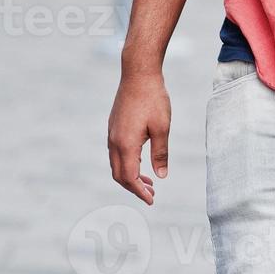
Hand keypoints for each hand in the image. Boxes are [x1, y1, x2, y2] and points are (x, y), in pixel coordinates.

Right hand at [107, 68, 170, 204]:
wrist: (138, 74)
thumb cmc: (153, 99)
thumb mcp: (162, 127)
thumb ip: (160, 153)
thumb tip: (161, 176)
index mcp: (126, 144)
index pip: (130, 178)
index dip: (140, 192)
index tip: (152, 200)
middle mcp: (114, 141)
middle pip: (120, 175)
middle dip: (134, 188)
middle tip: (151, 194)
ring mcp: (112, 133)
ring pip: (116, 164)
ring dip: (130, 176)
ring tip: (148, 182)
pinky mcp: (113, 127)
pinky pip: (116, 153)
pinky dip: (127, 163)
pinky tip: (141, 162)